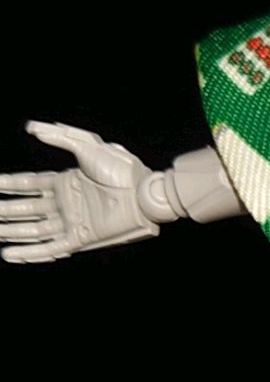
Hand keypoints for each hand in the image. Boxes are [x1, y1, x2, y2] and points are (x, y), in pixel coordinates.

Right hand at [0, 122, 163, 263]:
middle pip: (28, 209)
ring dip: (13, 233)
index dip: (10, 185)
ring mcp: (74, 221)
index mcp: (68, 182)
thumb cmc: (123, 170)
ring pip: (35, 230)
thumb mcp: (89, 147)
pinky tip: (10, 254)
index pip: (31, 185)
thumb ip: (62, 137)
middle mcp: (68, 203)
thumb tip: (34, 127)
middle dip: (6, 211)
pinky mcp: (81, 238)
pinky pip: (50, 247)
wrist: (144, 193)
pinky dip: (30, 253)